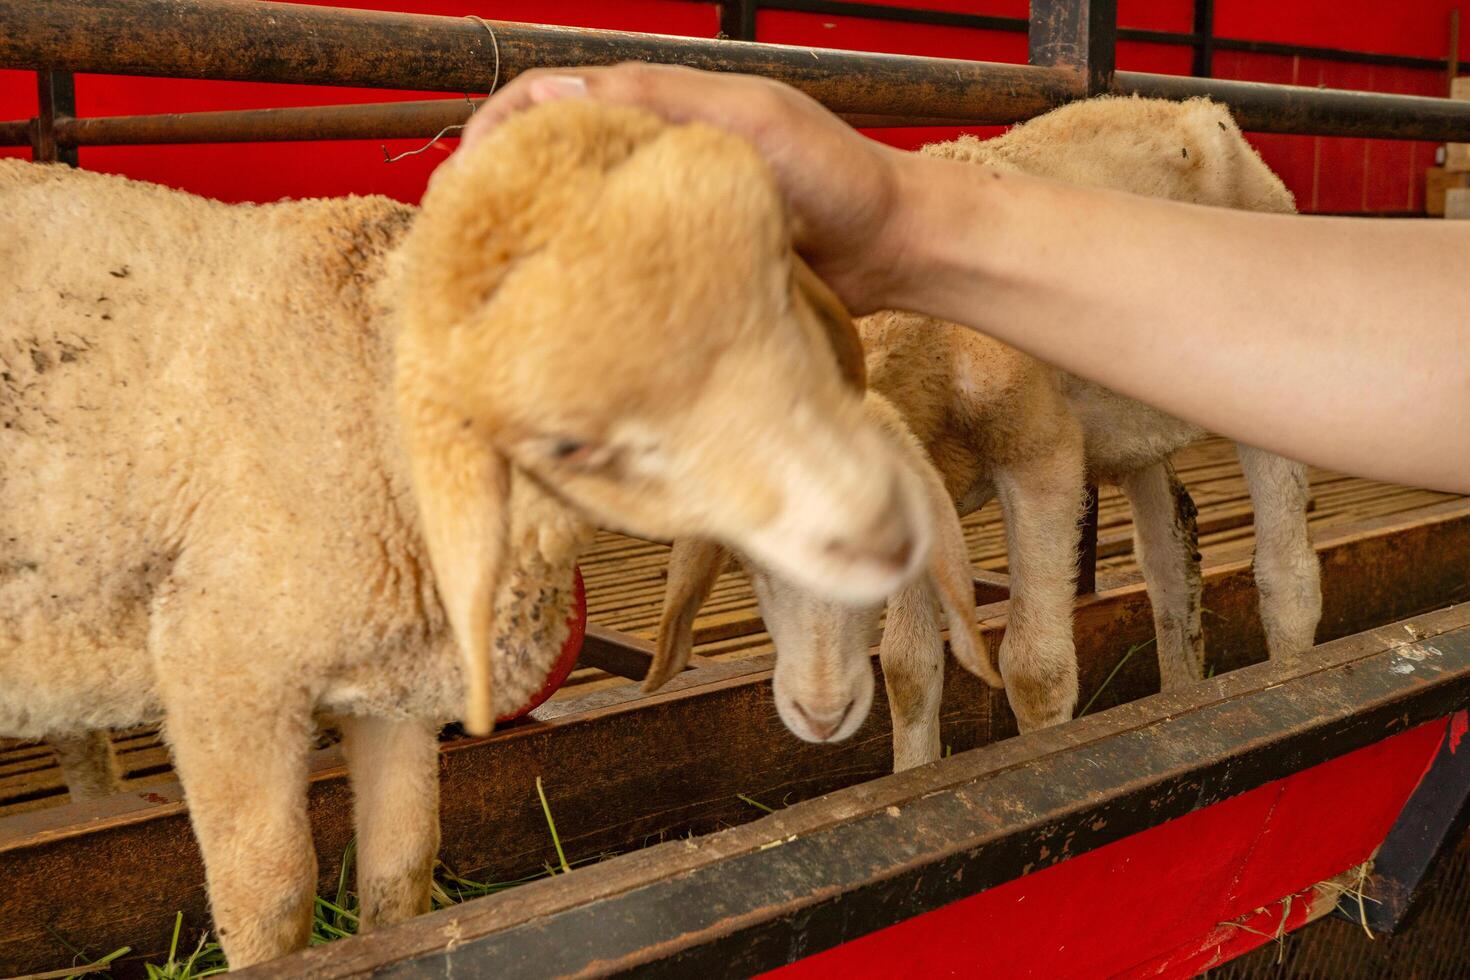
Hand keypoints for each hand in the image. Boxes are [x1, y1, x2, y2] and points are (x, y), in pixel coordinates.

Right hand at [459, 63, 915, 313]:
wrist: (894, 246)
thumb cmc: (837, 176)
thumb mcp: (751, 123)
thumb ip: (663, 105)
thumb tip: (559, 93)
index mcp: (659, 108)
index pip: (549, 100)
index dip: (497, 128)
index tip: (466, 173)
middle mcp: (650, 160)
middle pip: (549, 163)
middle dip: (497, 191)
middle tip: (461, 239)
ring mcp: (663, 216)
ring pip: (576, 221)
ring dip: (533, 243)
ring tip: (492, 283)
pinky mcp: (680, 268)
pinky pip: (616, 269)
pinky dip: (582, 285)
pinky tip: (561, 314)